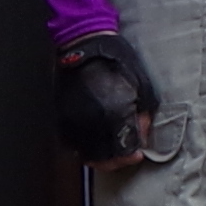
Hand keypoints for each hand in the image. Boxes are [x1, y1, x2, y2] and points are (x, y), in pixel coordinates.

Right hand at [50, 33, 156, 165]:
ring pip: (84, 153)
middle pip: (103, 158)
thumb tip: (141, 136)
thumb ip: (143, 115)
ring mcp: (75, 120)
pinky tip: (90, 143)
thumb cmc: (117, 61)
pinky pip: (70, 142)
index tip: (136, 155)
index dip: (130, 157)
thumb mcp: (141, 86)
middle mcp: (94, 121)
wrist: (86, 44)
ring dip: (97, 158)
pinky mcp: (62, 115)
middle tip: (123, 157)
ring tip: (106, 154)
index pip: (123, 150)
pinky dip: (80, 147)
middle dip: (115, 161)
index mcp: (116, 114)